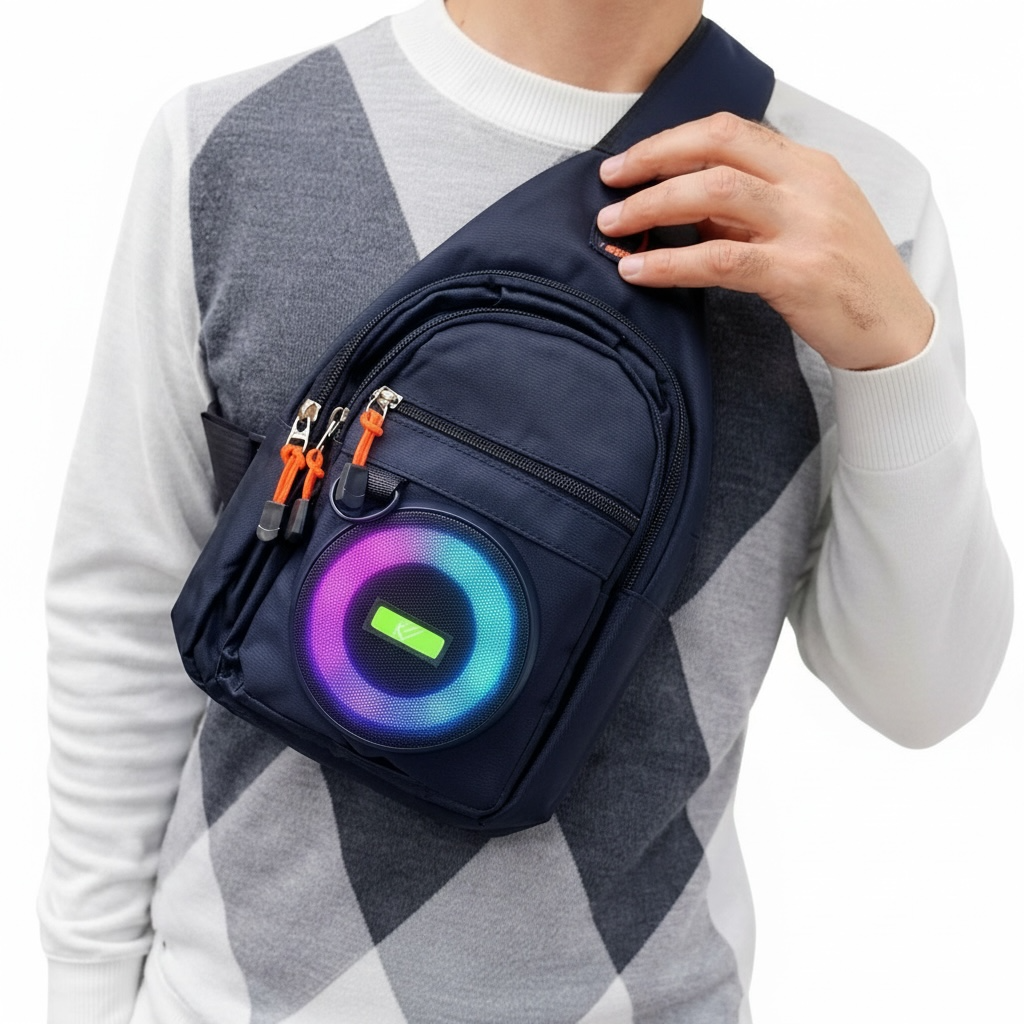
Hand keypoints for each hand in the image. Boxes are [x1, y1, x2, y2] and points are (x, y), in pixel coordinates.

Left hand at [597, 112, 933, 370]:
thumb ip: (747, 213)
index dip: (672, 141)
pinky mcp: (798, 274)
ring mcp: (807, 227)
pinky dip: (670, 262)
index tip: (631, 161)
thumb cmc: (843, 280)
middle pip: (717, 149)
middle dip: (653, 161)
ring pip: (714, 195)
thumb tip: (679, 208)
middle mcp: (811, 185)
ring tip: (612, 227)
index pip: (731, 132)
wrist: (895, 331)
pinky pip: (719, 260)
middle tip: (608, 184)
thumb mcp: (802, 228)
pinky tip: (638, 271)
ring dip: (653, 206)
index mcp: (811, 166)